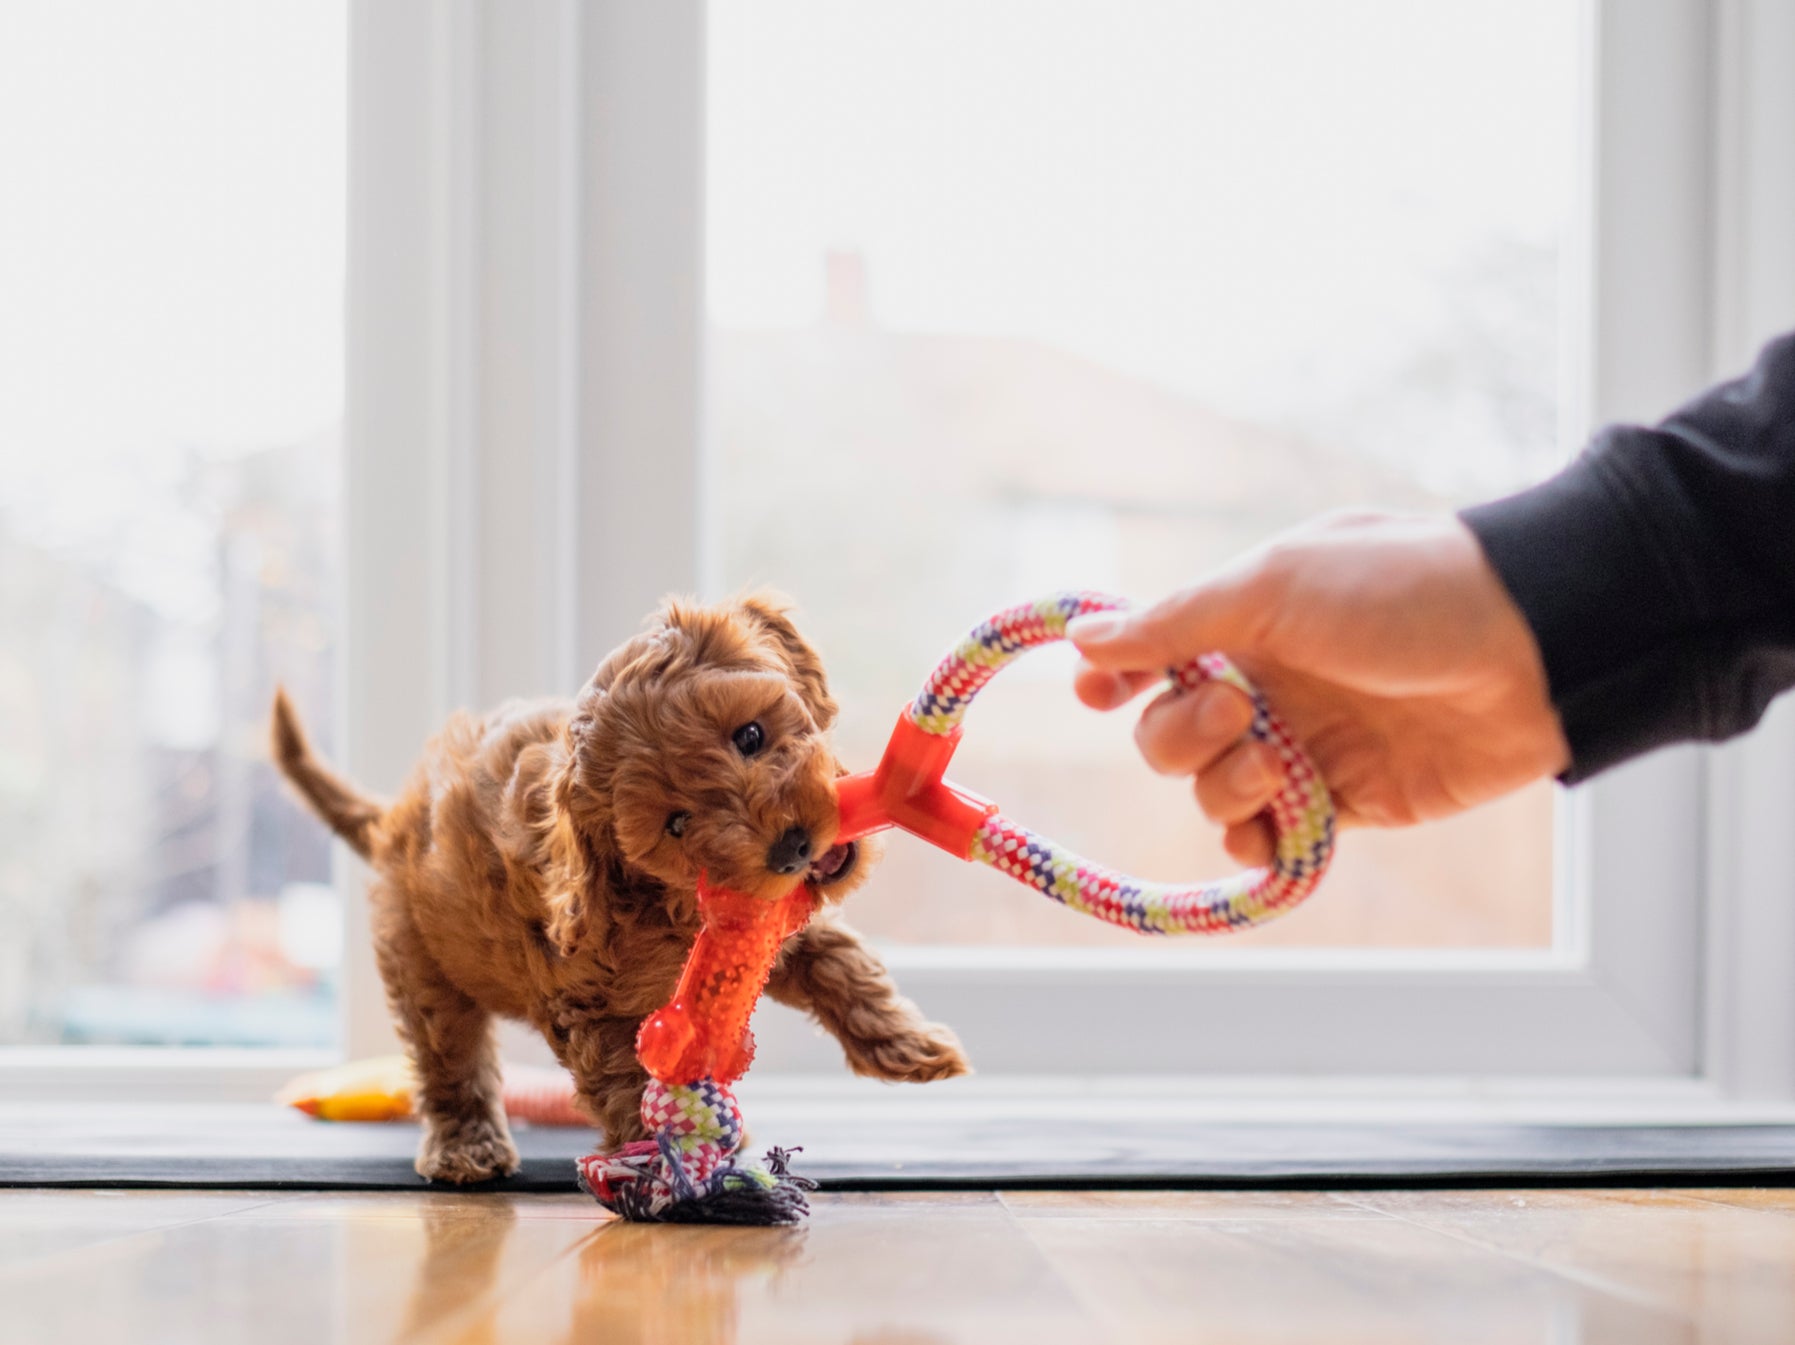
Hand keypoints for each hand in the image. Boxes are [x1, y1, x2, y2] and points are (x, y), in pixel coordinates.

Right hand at [1069, 512, 1569, 865]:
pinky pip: (1269, 836)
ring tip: (1277, 764)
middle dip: (1182, 732)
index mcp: (1243, 619)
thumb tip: (1084, 637)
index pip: (1150, 654)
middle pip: (1167, 733)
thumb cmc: (1401, 592)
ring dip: (1222, 785)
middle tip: (1239, 707)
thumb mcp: (1277, 584)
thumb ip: (1176, 620)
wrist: (1531, 648)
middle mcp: (1265, 682)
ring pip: (1212, 789)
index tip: (1096, 693)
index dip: (1114, 676)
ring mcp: (1303, 744)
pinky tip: (1269, 828)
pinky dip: (1256, 841)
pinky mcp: (1346, 801)